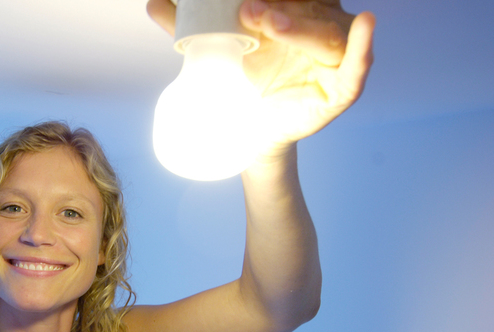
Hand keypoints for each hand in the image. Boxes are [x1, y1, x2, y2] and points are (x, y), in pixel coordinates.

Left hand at [146, 0, 374, 149]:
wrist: (245, 130)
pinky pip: (357, 66)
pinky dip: (363, 47)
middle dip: (278, 8)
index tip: (243, 0)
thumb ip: (189, 28)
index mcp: (292, 11)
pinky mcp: (340, 88)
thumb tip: (153, 4)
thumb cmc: (239, 81)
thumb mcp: (214, 53)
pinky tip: (366, 23)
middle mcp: (318, 25)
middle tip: (247, 10)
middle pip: (306, 8)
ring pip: (324, 34)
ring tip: (273, 24)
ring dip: (302, 27)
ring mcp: (332, 56)